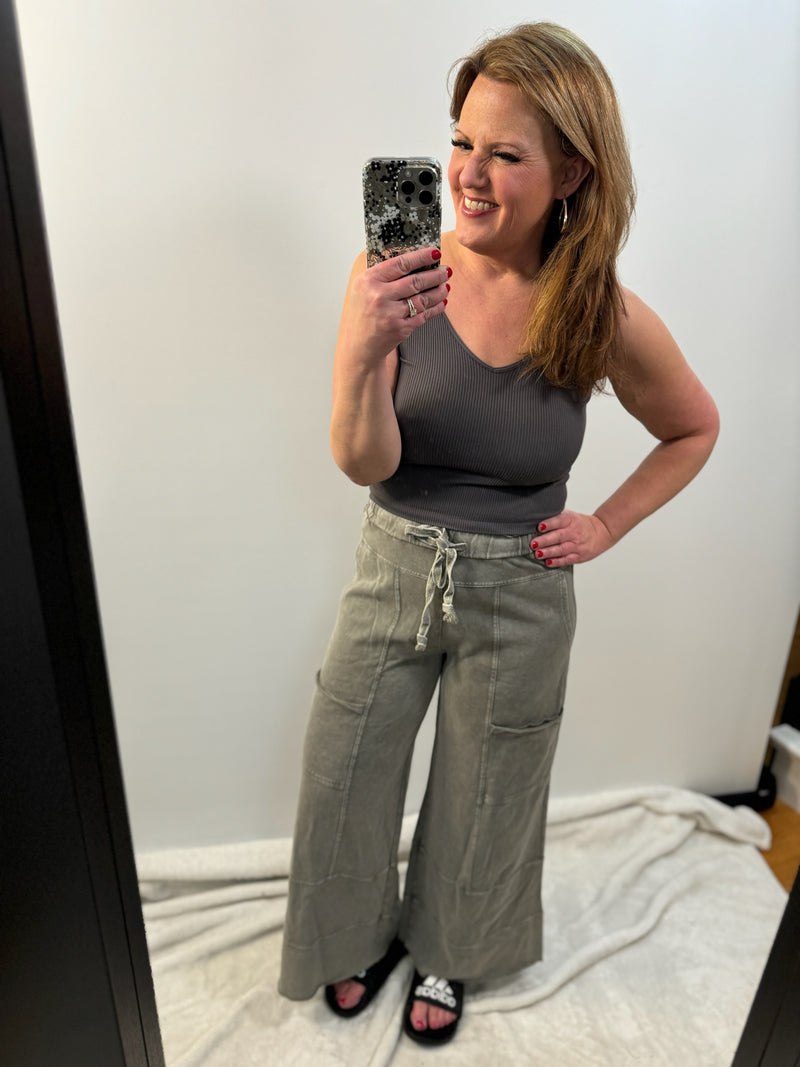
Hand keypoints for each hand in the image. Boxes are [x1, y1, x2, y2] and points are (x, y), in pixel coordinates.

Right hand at [345, 247, 449, 361]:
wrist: (359, 345)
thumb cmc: (363, 313)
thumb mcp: (363, 288)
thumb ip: (383, 274)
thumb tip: (413, 260)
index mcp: (368, 280)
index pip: (400, 264)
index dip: (421, 257)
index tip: (434, 252)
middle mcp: (379, 296)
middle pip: (415, 281)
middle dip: (435, 275)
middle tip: (446, 270)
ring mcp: (390, 314)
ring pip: (422, 299)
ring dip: (438, 292)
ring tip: (445, 285)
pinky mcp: (400, 328)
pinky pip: (424, 315)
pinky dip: (436, 308)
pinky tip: (442, 302)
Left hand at [529, 510, 614, 566]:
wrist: (603, 532)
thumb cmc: (581, 523)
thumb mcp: (571, 515)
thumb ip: (556, 516)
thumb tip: (536, 517)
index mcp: (571, 520)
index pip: (559, 521)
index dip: (549, 524)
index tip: (539, 527)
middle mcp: (574, 533)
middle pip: (558, 537)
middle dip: (544, 541)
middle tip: (533, 544)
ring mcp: (578, 545)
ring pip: (562, 550)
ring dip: (549, 552)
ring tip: (537, 554)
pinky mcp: (580, 556)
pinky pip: (567, 560)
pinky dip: (557, 562)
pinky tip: (548, 562)